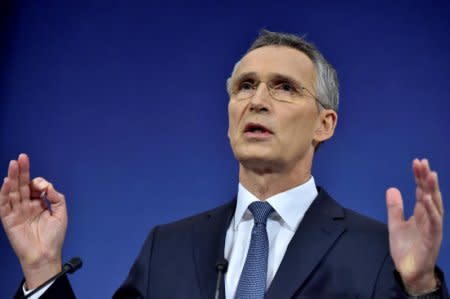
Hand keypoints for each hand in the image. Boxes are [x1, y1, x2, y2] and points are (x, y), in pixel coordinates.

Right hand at [0, 154, 67, 288]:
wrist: (45, 255)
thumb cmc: (54, 237)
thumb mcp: (61, 213)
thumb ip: (56, 197)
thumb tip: (48, 186)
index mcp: (39, 204)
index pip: (36, 187)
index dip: (40, 182)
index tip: (45, 188)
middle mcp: (27, 206)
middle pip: (22, 185)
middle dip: (22, 171)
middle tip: (22, 157)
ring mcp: (17, 212)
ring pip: (13, 191)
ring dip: (12, 177)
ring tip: (13, 163)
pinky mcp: (8, 219)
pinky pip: (4, 204)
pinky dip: (4, 193)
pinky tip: (7, 182)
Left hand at [386, 158, 443, 294]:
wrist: (408, 271)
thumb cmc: (406, 249)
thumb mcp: (395, 224)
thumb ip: (395, 208)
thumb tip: (392, 188)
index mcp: (421, 213)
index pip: (422, 191)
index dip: (419, 177)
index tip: (417, 162)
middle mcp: (429, 218)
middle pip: (430, 194)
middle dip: (427, 178)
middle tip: (423, 162)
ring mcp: (432, 228)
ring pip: (436, 205)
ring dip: (433, 190)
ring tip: (430, 175)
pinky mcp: (432, 239)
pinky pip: (434, 223)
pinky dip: (432, 210)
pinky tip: (428, 199)